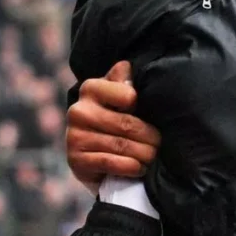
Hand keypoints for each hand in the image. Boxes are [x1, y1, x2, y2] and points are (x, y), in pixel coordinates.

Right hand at [65, 61, 161, 194]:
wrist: (94, 153)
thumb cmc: (116, 117)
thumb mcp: (122, 95)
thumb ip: (125, 80)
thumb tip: (128, 67)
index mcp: (91, 88)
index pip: (127, 94)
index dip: (142, 106)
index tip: (153, 114)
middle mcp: (78, 110)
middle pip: (127, 125)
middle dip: (150, 137)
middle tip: (160, 143)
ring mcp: (74, 136)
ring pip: (121, 145)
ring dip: (143, 154)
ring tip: (153, 156)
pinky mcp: (75, 160)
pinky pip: (109, 162)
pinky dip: (129, 167)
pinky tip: (139, 168)